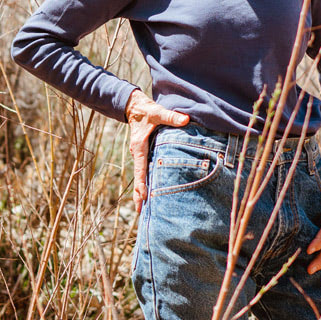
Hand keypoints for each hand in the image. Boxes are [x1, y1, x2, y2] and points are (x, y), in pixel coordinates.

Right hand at [125, 89, 189, 209]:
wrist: (135, 107)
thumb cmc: (146, 110)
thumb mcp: (157, 112)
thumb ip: (171, 116)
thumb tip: (186, 119)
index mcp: (139, 147)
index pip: (140, 168)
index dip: (141, 183)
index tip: (143, 198)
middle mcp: (138, 153)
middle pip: (138, 177)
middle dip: (138, 195)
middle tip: (139, 212)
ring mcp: (140, 155)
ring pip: (140, 176)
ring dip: (141, 191)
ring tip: (143, 208)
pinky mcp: (144, 154)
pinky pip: (144, 171)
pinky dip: (144, 182)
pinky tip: (149, 192)